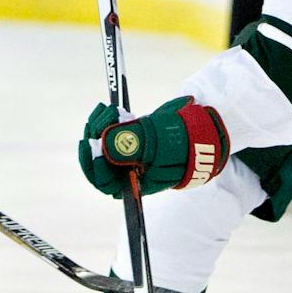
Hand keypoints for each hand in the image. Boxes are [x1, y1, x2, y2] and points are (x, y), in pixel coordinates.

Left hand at [77, 96, 229, 196]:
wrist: (198, 129)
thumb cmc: (184, 141)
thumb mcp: (160, 142)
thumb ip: (132, 145)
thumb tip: (102, 145)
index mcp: (138, 183)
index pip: (107, 183)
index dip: (96, 167)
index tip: (93, 145)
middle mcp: (129, 174)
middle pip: (99, 165)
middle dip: (95, 142)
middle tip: (96, 123)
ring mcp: (127, 158)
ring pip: (101, 147)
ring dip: (98, 127)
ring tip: (108, 110)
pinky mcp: (127, 142)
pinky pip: (106, 135)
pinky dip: (104, 122)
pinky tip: (108, 108)